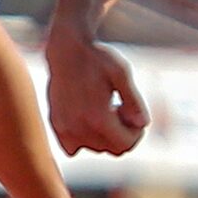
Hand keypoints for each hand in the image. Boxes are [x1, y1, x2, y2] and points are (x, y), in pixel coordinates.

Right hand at [43, 25, 149, 155]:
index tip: (133, 113)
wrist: (67, 48)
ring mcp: (64, 126)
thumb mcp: (122, 74)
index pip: (125, 145)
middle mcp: (78, 126)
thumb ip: (134, 102)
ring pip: (94, 148)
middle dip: (122, 133)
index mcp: (97, 117)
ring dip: (104, 135)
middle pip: (112, 149)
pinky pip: (73, 147)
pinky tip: (89, 117)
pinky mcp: (55, 122)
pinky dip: (84, 138)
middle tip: (120, 109)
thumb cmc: (98, 58)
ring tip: (105, 110)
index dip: (136, 133)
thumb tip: (142, 124)